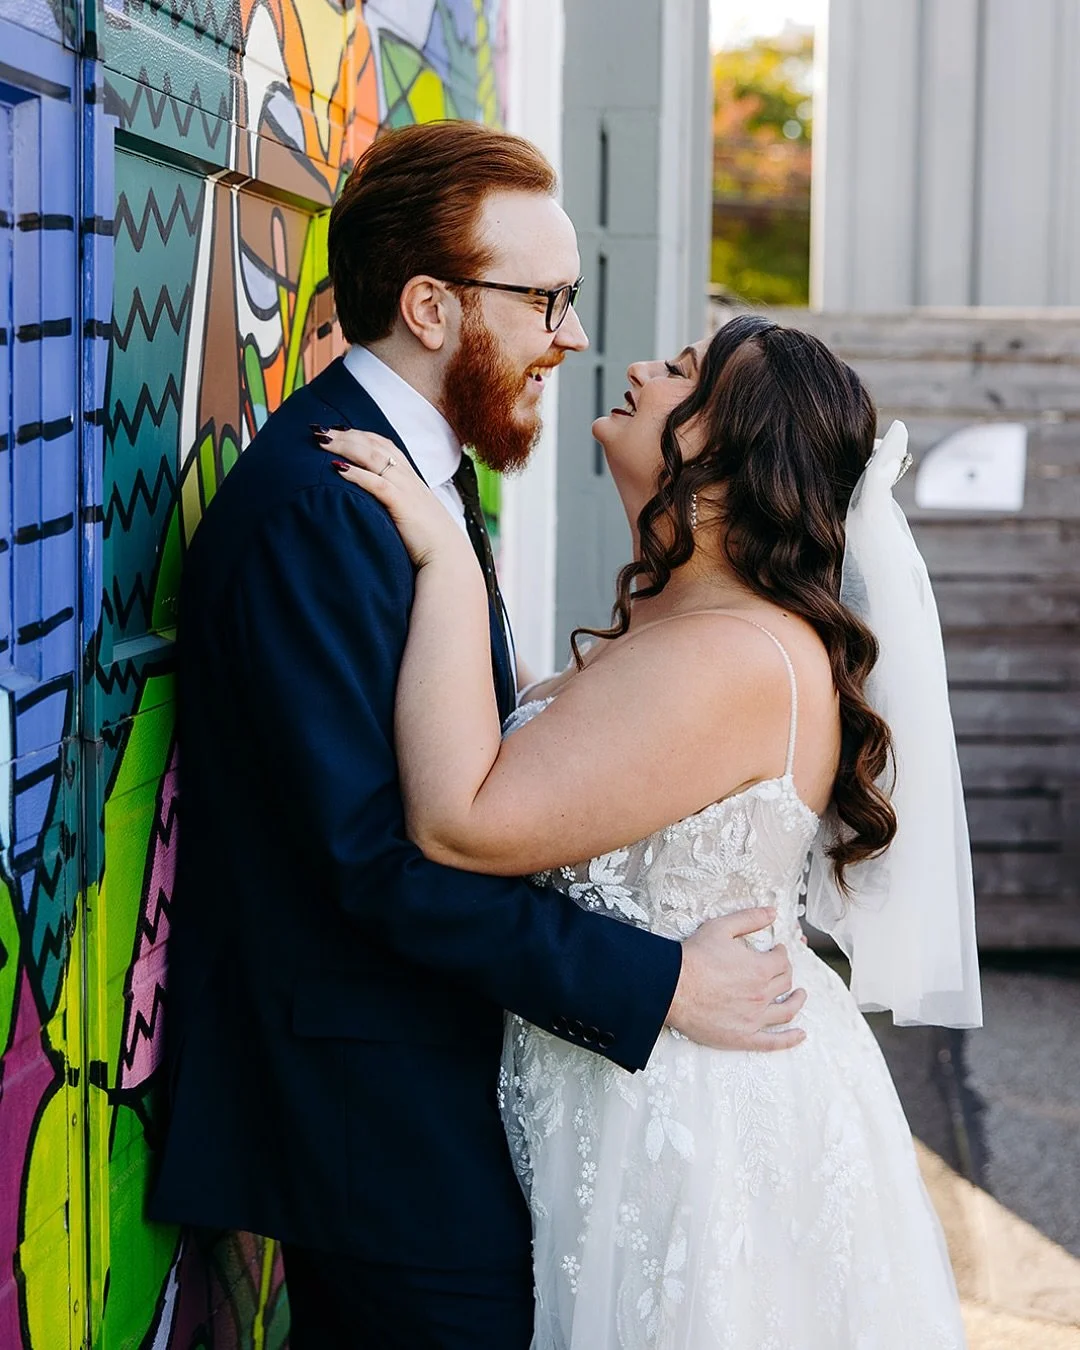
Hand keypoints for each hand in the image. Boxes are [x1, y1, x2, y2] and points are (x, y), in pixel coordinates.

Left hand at [316, 428, 471, 569]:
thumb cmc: (428, 540)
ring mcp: (406, 489)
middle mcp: (408, 477)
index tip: (338, 430)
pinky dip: (357, 474)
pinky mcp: (402, 505)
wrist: (448, 557)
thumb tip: (376, 503)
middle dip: (346, 434)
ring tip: (323, 442)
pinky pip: (376, 483)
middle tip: (320, 430)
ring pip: (373, 456)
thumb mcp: (412, 513)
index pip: (384, 444)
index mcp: (411, 477)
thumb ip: (397, 502)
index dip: (360, 434)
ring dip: (346, 446)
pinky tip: (338, 469)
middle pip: (374, 444)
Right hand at [666, 907, 806, 1051]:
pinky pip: (773, 1042)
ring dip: (797, 1002)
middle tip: (781, 969)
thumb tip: (772, 912)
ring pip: (786, 1011)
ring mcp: (754, 1018)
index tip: (777, 950)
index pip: (782, 960)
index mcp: (760, 969)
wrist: (672, 988)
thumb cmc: (694, 958)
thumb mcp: (721, 928)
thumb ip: (749, 919)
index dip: (781, 953)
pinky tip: (800, 1036)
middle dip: (786, 972)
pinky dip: (790, 1040)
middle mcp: (762, 994)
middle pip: (785, 983)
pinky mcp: (744, 1037)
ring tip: (800, 996)